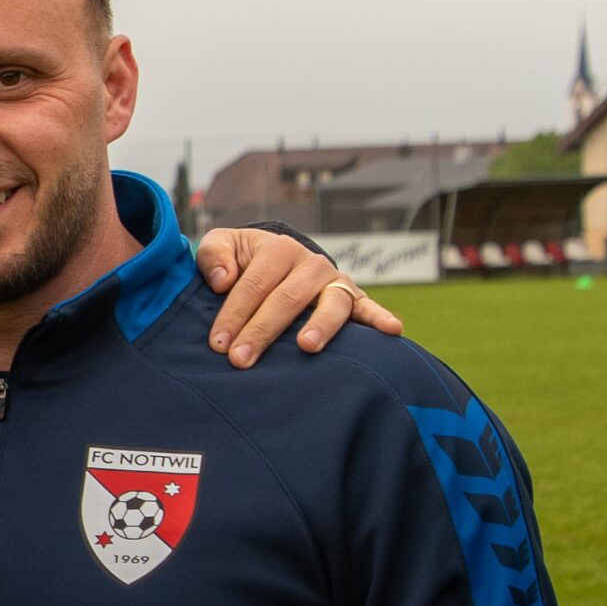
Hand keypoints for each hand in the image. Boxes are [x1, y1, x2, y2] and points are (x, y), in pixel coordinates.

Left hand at [195, 229, 404, 367]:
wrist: (271, 261)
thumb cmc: (240, 260)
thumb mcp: (222, 246)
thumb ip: (214, 255)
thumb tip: (223, 279)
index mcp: (277, 249)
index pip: (253, 285)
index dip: (234, 314)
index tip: (218, 344)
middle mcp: (310, 264)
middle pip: (286, 299)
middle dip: (262, 330)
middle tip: (241, 359)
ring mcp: (334, 282)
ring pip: (330, 304)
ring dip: (320, 326)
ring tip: (307, 346)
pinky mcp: (353, 299)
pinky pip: (368, 308)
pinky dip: (381, 317)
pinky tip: (392, 330)